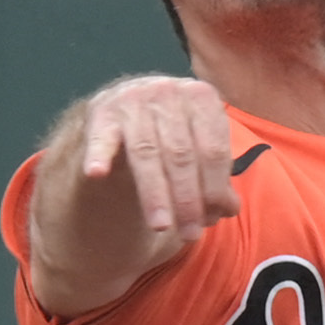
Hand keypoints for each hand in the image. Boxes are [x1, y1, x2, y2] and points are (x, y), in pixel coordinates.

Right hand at [24, 73, 241, 318]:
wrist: (127, 115)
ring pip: (147, 153)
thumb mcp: (200, 155)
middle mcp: (168, 90)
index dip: (214, 189)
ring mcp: (132, 97)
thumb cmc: (174, 138)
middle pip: (181, 154)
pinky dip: (99, 155)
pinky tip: (96, 174)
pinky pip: (102, 138)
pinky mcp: (101, 110)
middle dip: (187, 199)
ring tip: (161, 226)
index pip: (213, 150)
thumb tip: (228, 208)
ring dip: (155, 194)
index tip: (212, 219)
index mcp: (201, 96)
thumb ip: (215, 181)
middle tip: (191, 233)